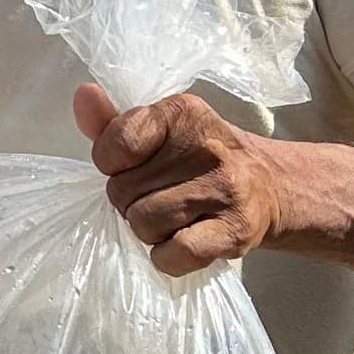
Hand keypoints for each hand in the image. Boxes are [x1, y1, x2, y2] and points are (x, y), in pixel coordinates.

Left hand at [78, 81, 294, 274]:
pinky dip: (167, 257)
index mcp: (182, 112)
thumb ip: (113, 122)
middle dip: (129, 200)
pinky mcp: (235, 231)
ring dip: (147, 230)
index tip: (132, 168)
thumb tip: (83, 96)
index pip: (115, 144)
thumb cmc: (200, 157)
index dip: (112, 165)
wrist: (270, 185)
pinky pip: (174, 255)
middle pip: (122, 191)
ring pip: (142, 224)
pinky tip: (180, 243)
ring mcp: (224, 191)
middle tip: (157, 196)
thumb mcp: (162, 130)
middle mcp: (206, 149)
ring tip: (171, 218)